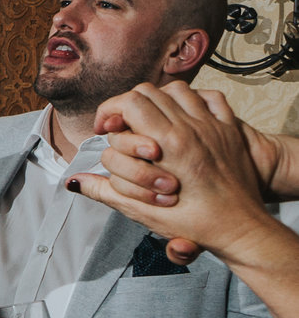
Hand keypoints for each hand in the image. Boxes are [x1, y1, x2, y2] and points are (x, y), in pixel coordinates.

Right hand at [78, 81, 290, 270]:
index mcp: (167, 145)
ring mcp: (212, 127)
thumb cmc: (196, 223)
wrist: (243, 228)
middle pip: (148, 91)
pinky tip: (184, 115)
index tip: (103, 129)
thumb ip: (105, 191)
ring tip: (150, 120)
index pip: (129, 103)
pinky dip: (194, 99)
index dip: (108, 112)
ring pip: (177, 89)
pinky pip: (210, 97)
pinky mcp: (228, 130)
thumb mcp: (143, 211)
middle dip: (127, 106)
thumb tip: (75, 182)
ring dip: (158, 101)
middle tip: (121, 126)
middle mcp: (190, 129)